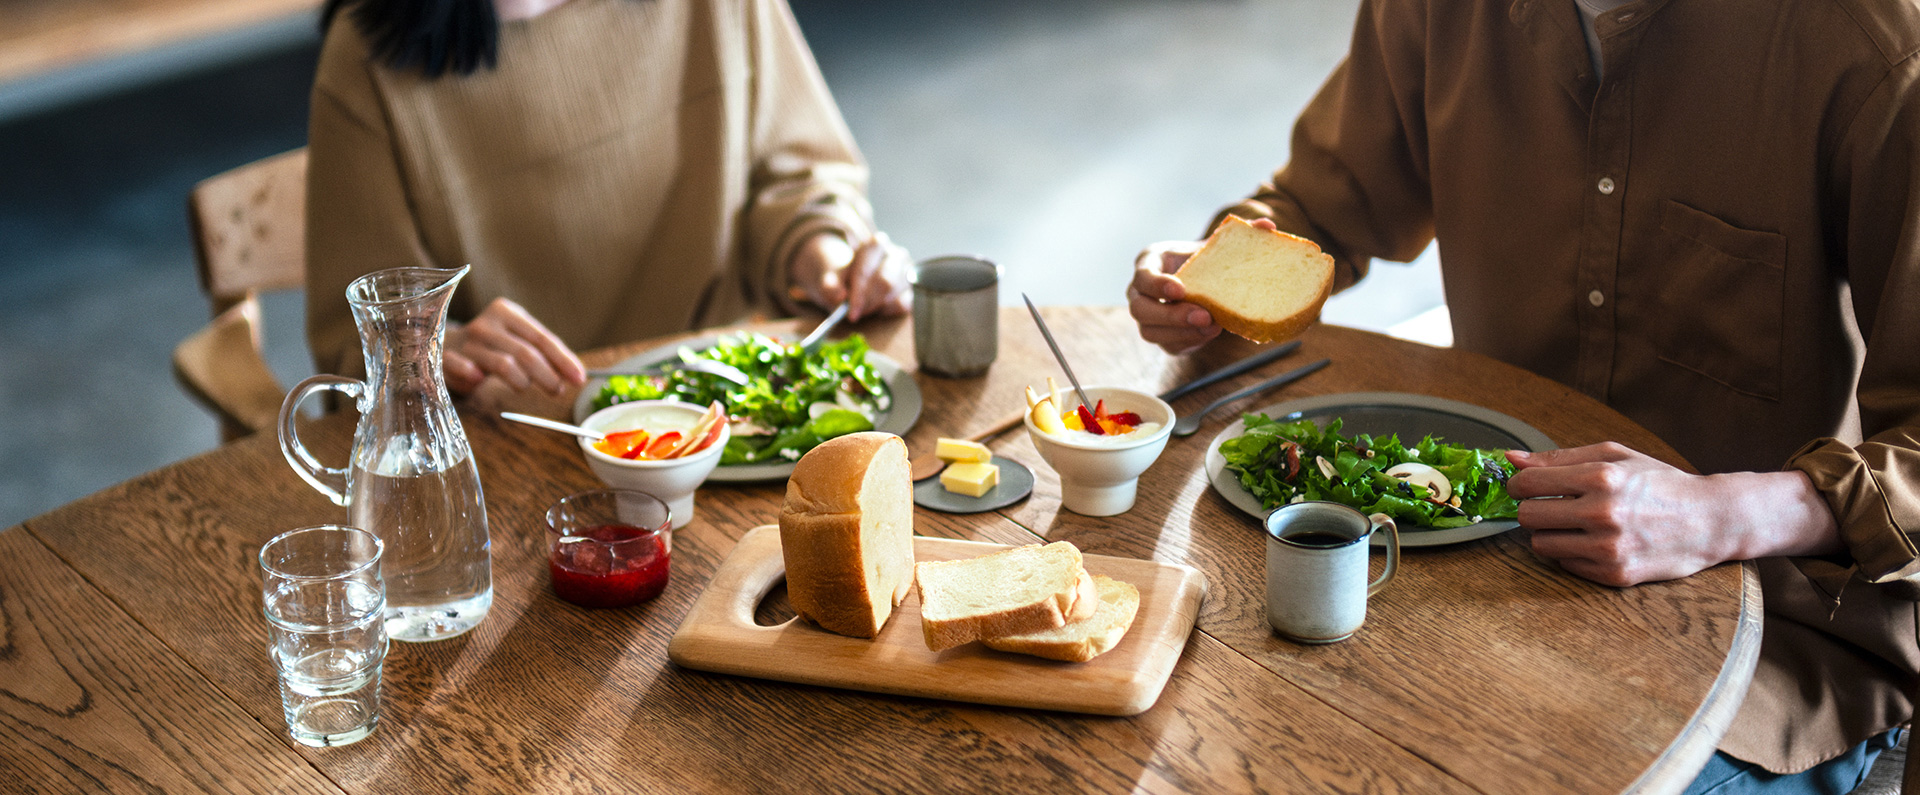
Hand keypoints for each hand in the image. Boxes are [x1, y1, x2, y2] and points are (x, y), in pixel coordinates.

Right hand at [443, 297, 585, 396]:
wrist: (441, 345)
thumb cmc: (489, 346)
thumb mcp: (515, 341)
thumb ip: (542, 354)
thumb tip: (574, 374)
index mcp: (507, 312)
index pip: (542, 338)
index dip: (563, 359)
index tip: (579, 378)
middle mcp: (487, 324)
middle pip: (526, 352)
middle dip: (547, 375)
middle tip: (558, 391)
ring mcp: (466, 340)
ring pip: (503, 363)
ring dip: (521, 381)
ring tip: (525, 388)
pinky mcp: (446, 357)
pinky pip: (462, 367)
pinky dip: (472, 374)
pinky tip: (478, 380)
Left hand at [791, 231, 911, 321]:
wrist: (857, 281)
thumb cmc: (847, 279)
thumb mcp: (832, 280)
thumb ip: (830, 286)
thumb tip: (839, 296)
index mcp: (876, 244)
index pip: (867, 269)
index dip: (858, 293)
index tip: (850, 311)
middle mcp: (896, 255)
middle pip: (885, 282)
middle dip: (868, 302)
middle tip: (855, 313)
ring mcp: (908, 271)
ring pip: (895, 295)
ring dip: (876, 307)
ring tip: (863, 308)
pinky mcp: (913, 288)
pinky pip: (903, 304)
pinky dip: (887, 311)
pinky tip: (877, 308)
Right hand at [1128, 218, 1277, 353]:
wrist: (1208, 277)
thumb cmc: (1208, 257)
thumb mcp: (1218, 243)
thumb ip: (1239, 234)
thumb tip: (1267, 225)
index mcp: (1149, 262)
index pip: (1142, 276)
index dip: (1157, 285)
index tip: (1181, 290)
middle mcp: (1140, 291)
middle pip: (1140, 310)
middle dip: (1171, 315)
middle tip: (1203, 315)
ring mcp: (1147, 316)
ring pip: (1150, 332)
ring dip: (1182, 333)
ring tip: (1213, 327)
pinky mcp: (1161, 335)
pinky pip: (1168, 346)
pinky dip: (1189, 342)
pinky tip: (1211, 333)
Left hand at [1507, 443, 1841, 586]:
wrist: (1710, 521)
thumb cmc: (1659, 483)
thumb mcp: (1615, 456)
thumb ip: (1560, 457)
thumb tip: (1511, 459)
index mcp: (1602, 477)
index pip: (1527, 484)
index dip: (1518, 485)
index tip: (1524, 487)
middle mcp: (1603, 513)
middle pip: (1528, 518)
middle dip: (1532, 510)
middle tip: (1551, 506)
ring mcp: (1609, 548)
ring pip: (1541, 545)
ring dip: (1550, 534)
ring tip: (1575, 524)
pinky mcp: (1615, 575)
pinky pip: (1565, 565)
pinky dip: (1572, 553)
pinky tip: (1594, 541)